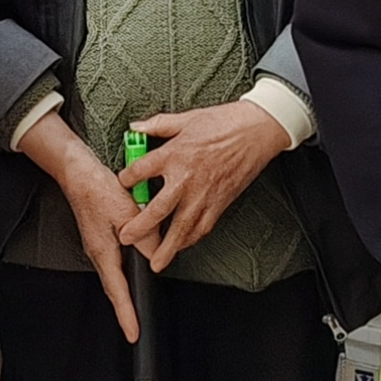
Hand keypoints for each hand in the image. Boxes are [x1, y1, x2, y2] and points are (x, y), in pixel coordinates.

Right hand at [17, 109, 145, 340]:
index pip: (117, 291)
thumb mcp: (128, 213)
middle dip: (124, 310)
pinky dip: (124, 274)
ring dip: (124, 293)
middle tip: (134, 329)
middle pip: (114, 289)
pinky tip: (133, 273)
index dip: (126, 314)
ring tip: (134, 310)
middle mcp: (98, 253)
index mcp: (103, 251)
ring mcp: (99, 247)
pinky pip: (115, 262)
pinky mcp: (101, 238)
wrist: (78, 173)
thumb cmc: (98, 190)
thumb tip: (158, 256)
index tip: (132, 333)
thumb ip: (146, 237)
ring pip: (115, 276)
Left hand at [119, 100, 291, 268]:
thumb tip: (136, 127)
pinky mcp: (220, 202)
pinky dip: (191, 239)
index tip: (123, 184)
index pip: (140, 171)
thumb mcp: (186, 119)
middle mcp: (186, 178)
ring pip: (182, 227)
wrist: (257, 130)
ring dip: (167, 247)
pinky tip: (182, 246)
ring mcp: (204, 194)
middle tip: (127, 238)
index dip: (127, 180)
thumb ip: (157, 125)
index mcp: (173, 154)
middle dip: (140, 228)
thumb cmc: (224, 122)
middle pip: (157, 210)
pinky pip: (203, 226)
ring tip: (156, 262)